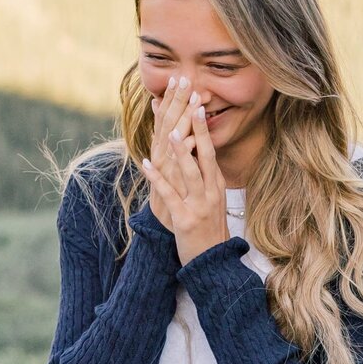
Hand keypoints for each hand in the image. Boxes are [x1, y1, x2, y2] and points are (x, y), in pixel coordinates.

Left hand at [142, 99, 229, 266]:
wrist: (212, 262)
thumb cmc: (208, 227)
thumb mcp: (210, 197)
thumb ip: (203, 174)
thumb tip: (192, 149)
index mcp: (215, 183)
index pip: (209, 149)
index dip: (201, 126)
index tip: (196, 100)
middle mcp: (210, 191)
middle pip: (204, 154)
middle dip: (197, 128)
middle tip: (192, 102)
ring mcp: (199, 204)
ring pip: (189, 172)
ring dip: (179, 151)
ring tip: (170, 131)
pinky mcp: (185, 219)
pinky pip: (170, 195)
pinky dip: (157, 178)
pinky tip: (147, 164)